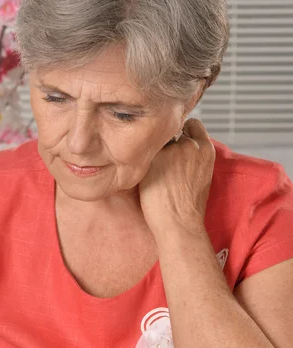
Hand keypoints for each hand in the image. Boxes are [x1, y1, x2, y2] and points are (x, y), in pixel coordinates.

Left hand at [139, 118, 214, 234]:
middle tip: (162, 164)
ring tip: (155, 174)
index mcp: (206, 149)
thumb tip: (179, 144)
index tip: (175, 140)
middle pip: (171, 132)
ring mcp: (172, 150)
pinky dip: (142, 162)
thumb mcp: (202, 174)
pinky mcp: (154, 158)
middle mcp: (190, 145)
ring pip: (156, 143)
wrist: (179, 223)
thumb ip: (193, 156)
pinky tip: (147, 177)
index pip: (193, 124)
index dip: (182, 131)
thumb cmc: (188, 205)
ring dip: (153, 153)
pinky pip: (143, 153)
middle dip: (165, 144)